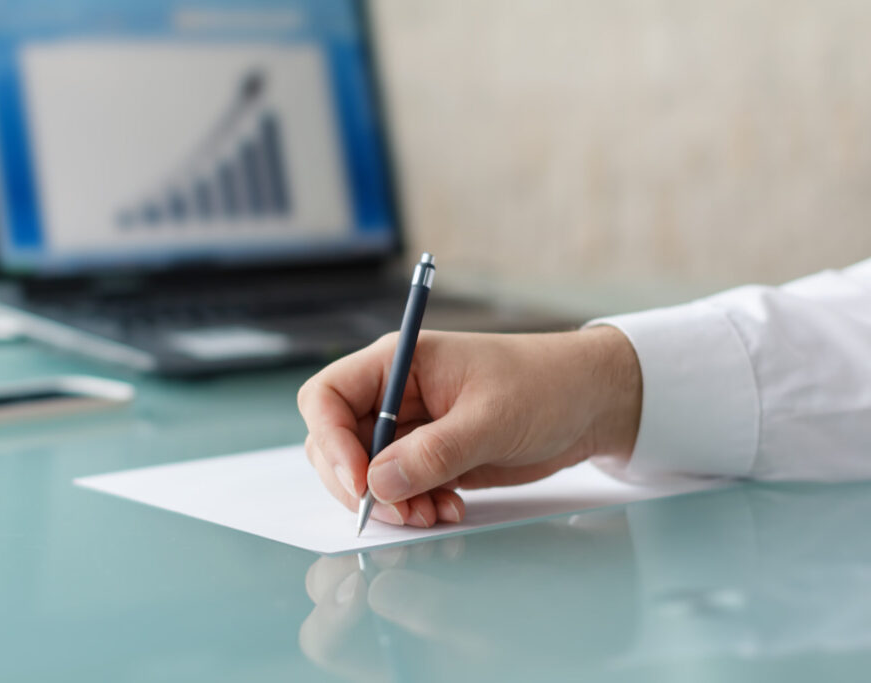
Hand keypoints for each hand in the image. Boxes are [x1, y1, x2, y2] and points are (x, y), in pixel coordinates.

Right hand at [297, 327, 641, 526]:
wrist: (592, 403)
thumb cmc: (545, 386)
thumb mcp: (490, 419)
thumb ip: (433, 452)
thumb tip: (377, 484)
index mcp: (398, 362)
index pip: (327, 397)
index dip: (331, 440)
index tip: (359, 481)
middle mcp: (393, 394)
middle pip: (335, 442)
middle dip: (359, 484)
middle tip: (399, 513)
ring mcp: (409, 428)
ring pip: (366, 473)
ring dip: (390, 502)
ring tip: (433, 515)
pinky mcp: (429, 457)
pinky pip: (399, 488)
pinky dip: (414, 506)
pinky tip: (449, 510)